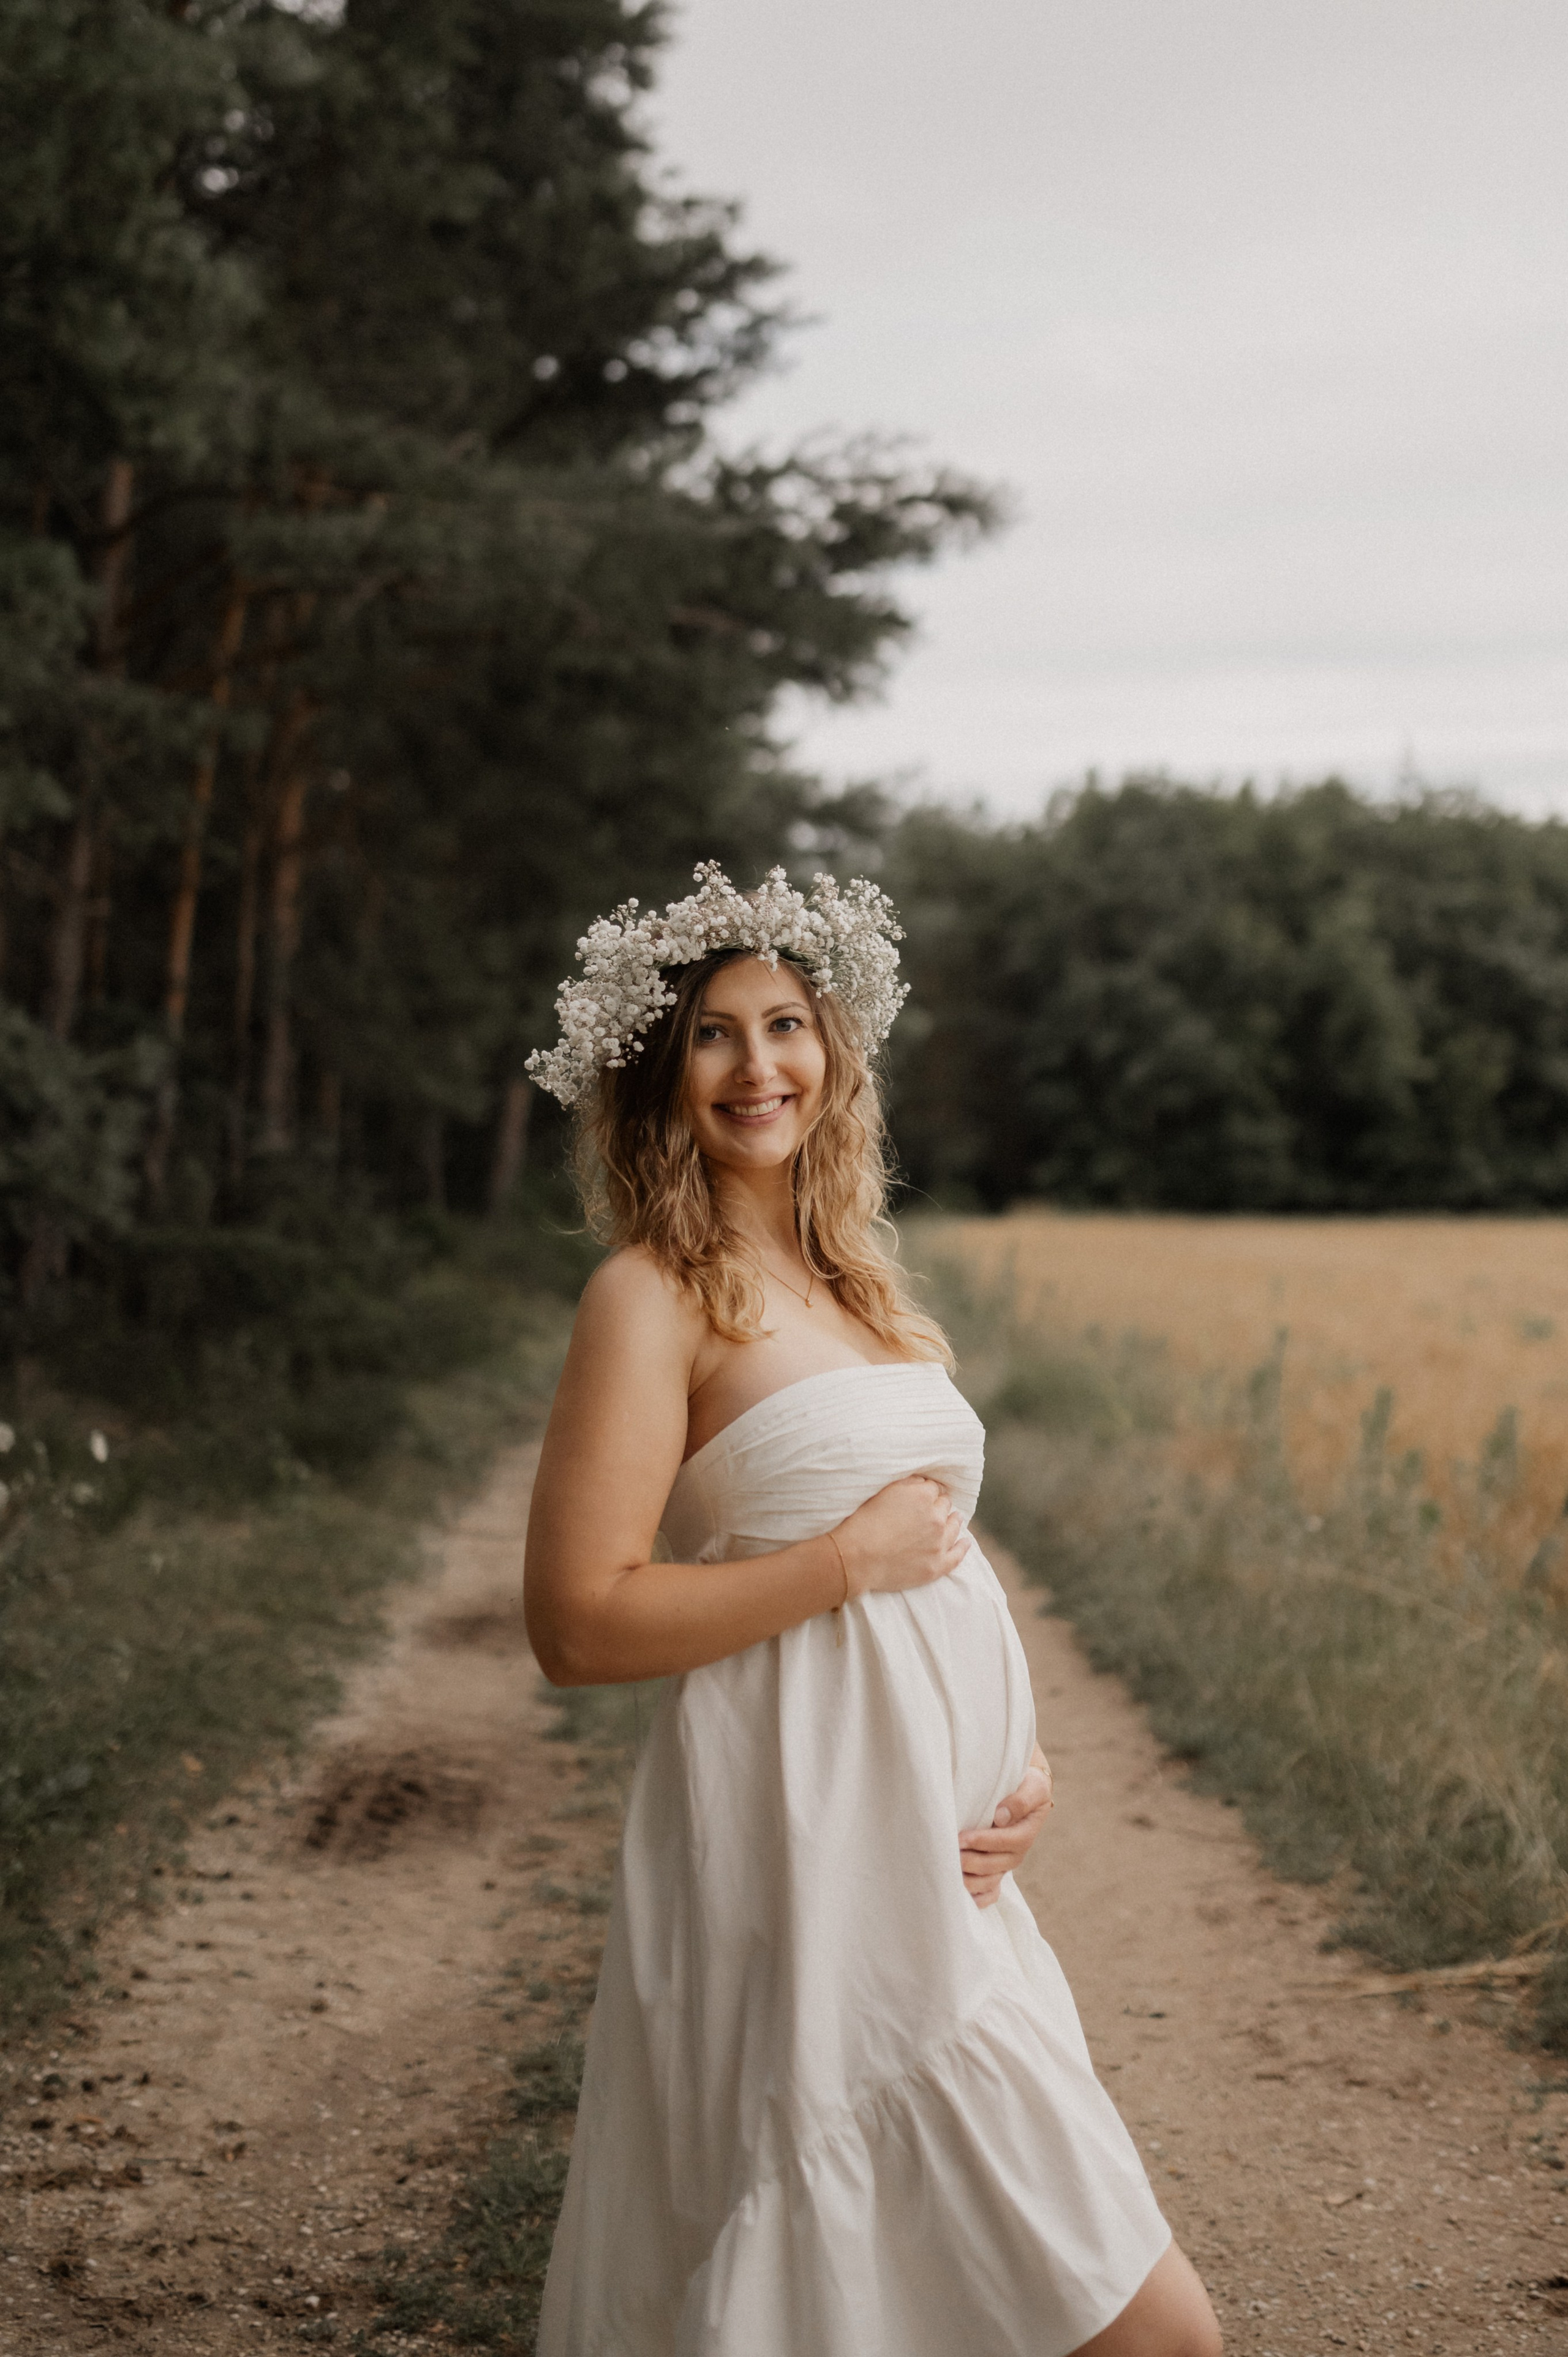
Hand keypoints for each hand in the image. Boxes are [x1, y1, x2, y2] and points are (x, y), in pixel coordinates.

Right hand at [832, 1475, 968, 1597]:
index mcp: (922, 1496)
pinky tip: (965, 1542)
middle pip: (945, 1506)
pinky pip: (958, 1555)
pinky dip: (963, 1547)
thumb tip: (923, 1483)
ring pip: (954, 1526)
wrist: (857, 1558)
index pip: (933, 1488)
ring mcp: (938, 1543)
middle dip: (938, 1506)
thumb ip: (908, 1485)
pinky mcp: (937, 1566)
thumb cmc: (864, 1522)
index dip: (926, 1492)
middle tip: (928, 1512)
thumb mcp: (884, 1492)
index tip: (920, 1498)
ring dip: (952, 1521)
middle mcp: (936, 1517)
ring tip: (952, 1520)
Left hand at [959, 1746, 1053, 1908]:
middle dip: (972, 1862)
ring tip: (951, 1874)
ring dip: (971, 1881)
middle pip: (995, 1864)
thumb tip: (1001, 1817)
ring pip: (991, 1880)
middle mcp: (1017, 1852)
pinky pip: (991, 1891)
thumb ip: (1021, 1800)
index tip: (962, 1838)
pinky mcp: (997, 1868)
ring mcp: (1006, 1862)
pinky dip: (980, 1898)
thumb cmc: (1027, 1783)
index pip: (1007, 1842)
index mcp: (1027, 1831)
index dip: (984, 1842)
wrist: (1025, 1788)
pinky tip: (965, 1900)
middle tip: (949, 1856)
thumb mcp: (1034, 1786)